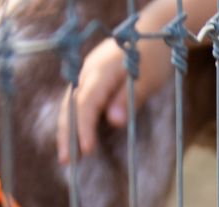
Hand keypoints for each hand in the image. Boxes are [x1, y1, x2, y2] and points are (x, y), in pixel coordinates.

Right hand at [58, 0, 218, 162]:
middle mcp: (88, 72)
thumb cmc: (153, 56)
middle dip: (67, 133)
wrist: (151, 33)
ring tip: (67, 155)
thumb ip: (129, 99)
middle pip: (71, 106)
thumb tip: (113, 121)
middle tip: (66, 161)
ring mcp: (87, 75)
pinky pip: (78, 102)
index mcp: (100, 71)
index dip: (84, 128)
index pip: (86, 104)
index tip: (86, 151)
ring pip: (71, 104)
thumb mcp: (147, 79)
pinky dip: (75, 120)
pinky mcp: (92, 79)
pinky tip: (75, 137)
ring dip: (67, 129)